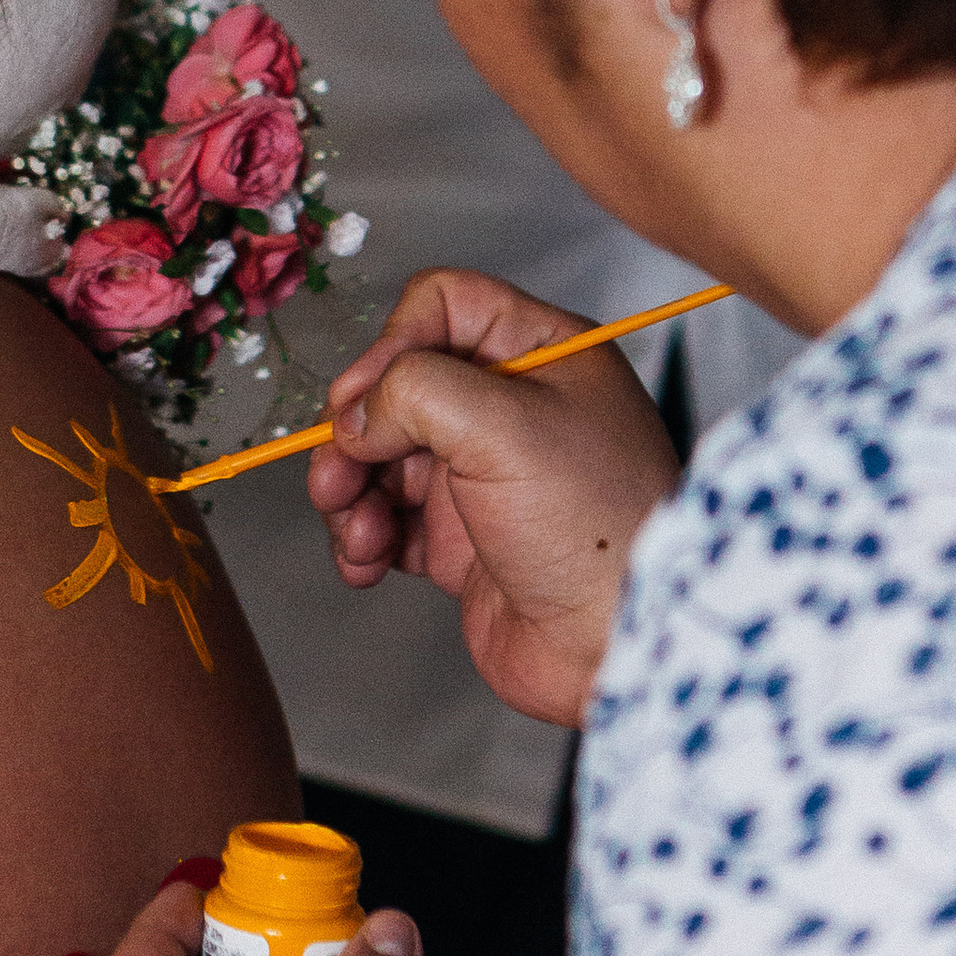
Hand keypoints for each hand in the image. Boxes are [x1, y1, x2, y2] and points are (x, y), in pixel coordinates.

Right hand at [305, 270, 682, 725]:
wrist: (614, 649)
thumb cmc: (594, 529)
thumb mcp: (506, 427)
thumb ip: (416, 392)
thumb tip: (358, 414)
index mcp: (541, 355)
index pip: (444, 306)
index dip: (393, 344)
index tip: (366, 400)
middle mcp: (511, 408)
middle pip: (398, 386)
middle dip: (357, 430)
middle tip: (341, 471)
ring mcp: (484, 476)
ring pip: (382, 456)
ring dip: (350, 489)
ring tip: (356, 531)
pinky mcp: (462, 541)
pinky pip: (386, 521)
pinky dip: (362, 538)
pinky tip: (365, 561)